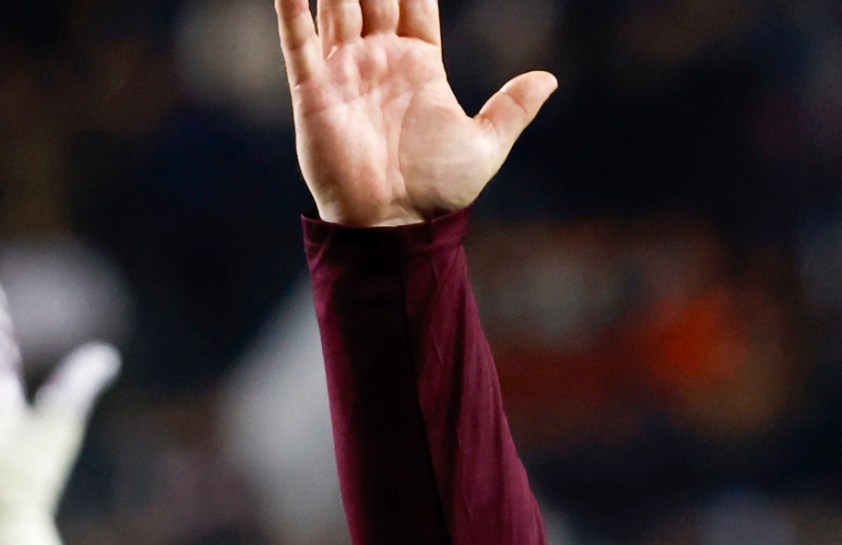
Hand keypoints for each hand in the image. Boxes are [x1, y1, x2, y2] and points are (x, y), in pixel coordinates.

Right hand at [276, 0, 556, 226]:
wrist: (393, 226)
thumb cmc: (438, 191)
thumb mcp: (485, 145)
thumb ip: (512, 108)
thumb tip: (550, 79)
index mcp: (420, 63)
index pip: (415, 1)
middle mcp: (379, 58)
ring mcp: (344, 70)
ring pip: (336, 4)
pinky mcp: (313, 89)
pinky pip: (298, 39)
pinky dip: (291, 8)